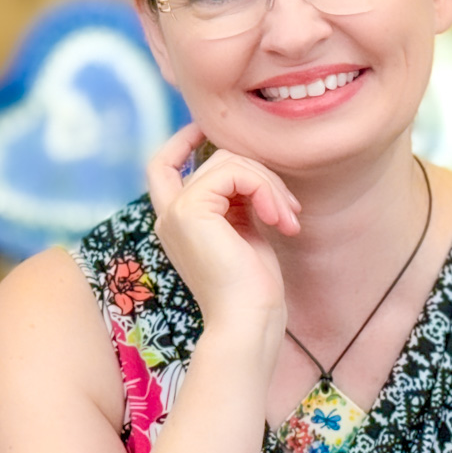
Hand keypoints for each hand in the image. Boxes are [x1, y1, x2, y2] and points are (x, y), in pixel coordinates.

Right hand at [145, 123, 299, 336]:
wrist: (248, 322)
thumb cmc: (253, 288)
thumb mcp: (245, 232)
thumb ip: (238, 199)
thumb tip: (250, 167)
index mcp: (178, 222)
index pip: (163, 166)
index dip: (182, 140)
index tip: (209, 130)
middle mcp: (169, 215)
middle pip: (215, 159)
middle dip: (260, 173)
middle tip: (289, 209)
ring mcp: (176, 212)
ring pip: (228, 161)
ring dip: (269, 184)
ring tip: (288, 219)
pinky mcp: (190, 211)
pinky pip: (234, 172)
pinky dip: (265, 189)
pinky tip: (280, 220)